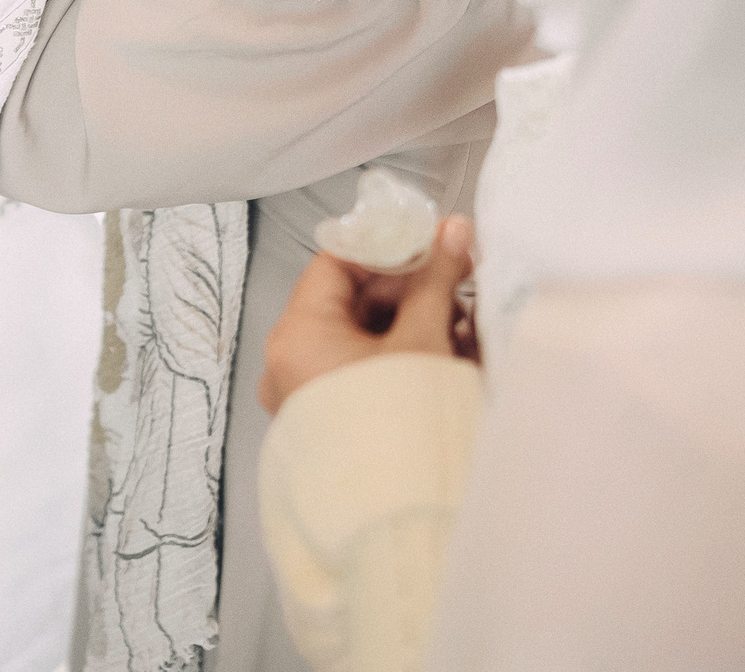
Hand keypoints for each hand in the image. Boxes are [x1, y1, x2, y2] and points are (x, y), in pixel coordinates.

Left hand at [257, 214, 475, 414]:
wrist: (399, 516)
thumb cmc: (403, 418)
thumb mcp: (423, 338)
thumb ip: (435, 279)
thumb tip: (455, 228)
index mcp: (295, 334)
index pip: (335, 264)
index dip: (386, 248)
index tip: (431, 244)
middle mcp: (286, 363)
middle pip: (347, 300)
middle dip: (406, 288)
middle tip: (456, 280)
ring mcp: (303, 396)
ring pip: (356, 336)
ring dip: (408, 320)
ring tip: (458, 320)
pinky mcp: (325, 421)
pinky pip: (357, 371)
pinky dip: (396, 356)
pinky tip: (442, 352)